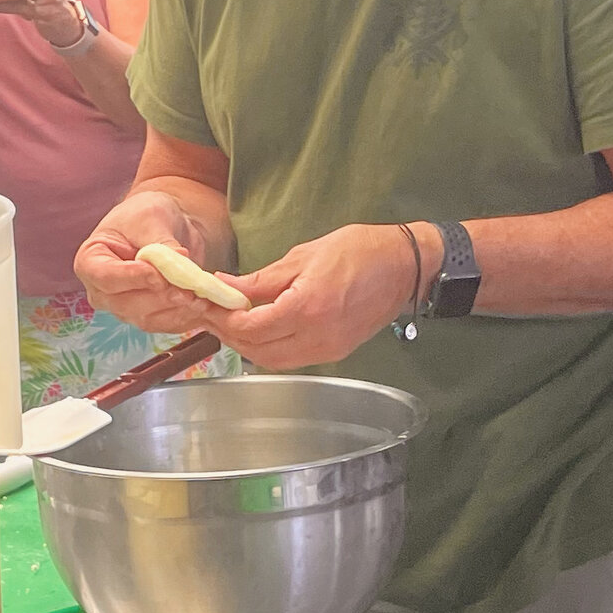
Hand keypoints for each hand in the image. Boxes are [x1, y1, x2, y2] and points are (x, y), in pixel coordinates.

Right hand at [77, 191, 233, 331]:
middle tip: (187, 289)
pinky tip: (207, 306)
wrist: (163, 226)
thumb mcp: (150, 218)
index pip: (105, 277)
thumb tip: (179, 259)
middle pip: (127, 304)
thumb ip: (160, 242)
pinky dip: (189, 317)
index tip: (157, 275)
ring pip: (149, 319)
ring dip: (177, 311)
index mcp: (91, 262)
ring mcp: (125, 309)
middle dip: (160, 298)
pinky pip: (168, 324)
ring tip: (202, 297)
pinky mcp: (150, 317)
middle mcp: (103, 292)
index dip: (131, 279)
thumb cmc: (145, 216)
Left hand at [205, 224, 422, 370]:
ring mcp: (328, 349)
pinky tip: (260, 331)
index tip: (209, 306)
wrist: (403, 266)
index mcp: (308, 307)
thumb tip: (224, 284)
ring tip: (232, 325)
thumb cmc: (358, 251)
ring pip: (272, 361)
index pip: (252, 326)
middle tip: (213, 317)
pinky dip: (270, 350)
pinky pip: (292, 359)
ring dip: (248, 346)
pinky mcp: (336, 353)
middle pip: (258, 350)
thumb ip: (261, 278)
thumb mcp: (303, 256)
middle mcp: (318, 336)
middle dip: (230, 336)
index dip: (225, 319)